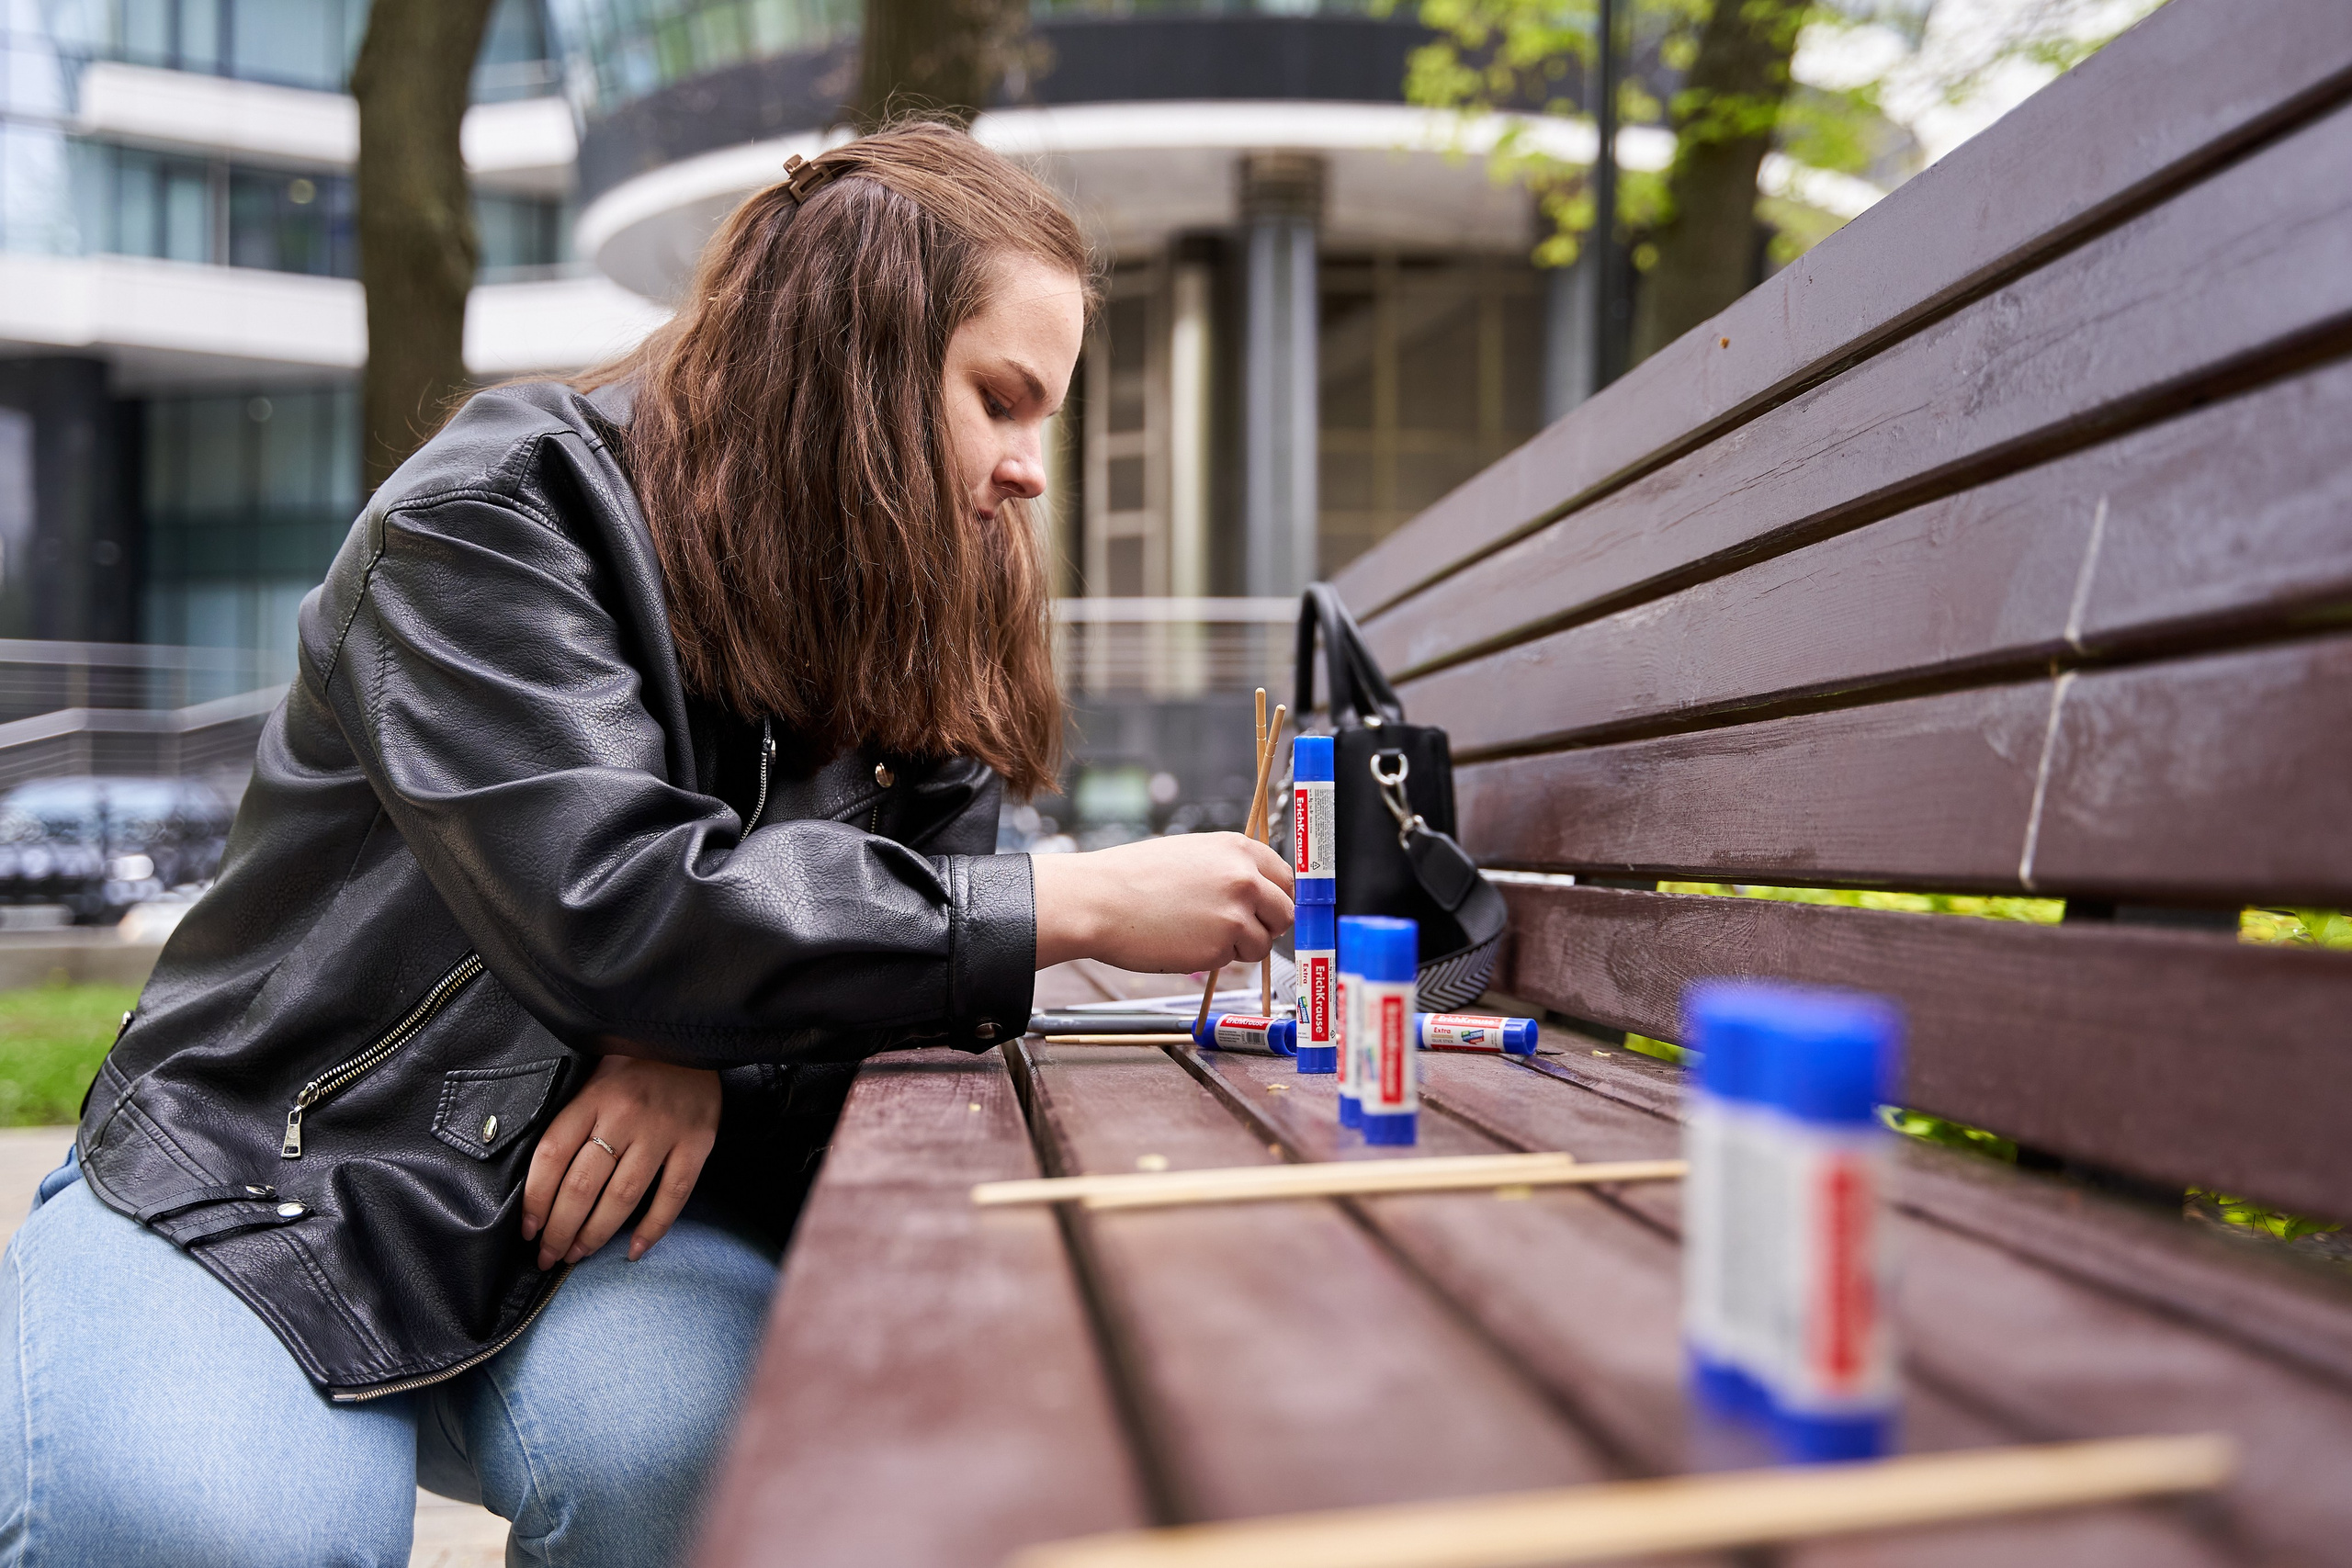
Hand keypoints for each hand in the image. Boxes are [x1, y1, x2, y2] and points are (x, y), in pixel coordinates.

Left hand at [522, 1052, 720, 1268]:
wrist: (694, 1036)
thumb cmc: (637, 1061)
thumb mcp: (595, 1075)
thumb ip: (574, 1117)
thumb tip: (543, 1178)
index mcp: (593, 1096)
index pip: (552, 1155)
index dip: (535, 1199)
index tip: (528, 1228)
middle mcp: (626, 1115)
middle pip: (582, 1185)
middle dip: (559, 1229)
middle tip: (548, 1255)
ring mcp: (664, 1130)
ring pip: (622, 1197)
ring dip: (595, 1235)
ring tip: (578, 1255)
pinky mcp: (697, 1142)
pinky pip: (673, 1195)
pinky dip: (653, 1228)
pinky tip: (634, 1250)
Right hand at [1032, 832, 1293, 972]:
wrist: (1098, 901)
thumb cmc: (1134, 878)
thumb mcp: (1191, 854)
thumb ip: (1229, 869)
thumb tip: (1257, 890)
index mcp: (1238, 849)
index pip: (1285, 878)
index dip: (1275, 898)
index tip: (1266, 910)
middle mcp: (1244, 878)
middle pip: (1285, 913)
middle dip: (1266, 926)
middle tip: (1237, 930)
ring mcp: (1235, 913)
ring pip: (1263, 943)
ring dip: (1239, 946)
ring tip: (1199, 933)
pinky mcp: (1220, 946)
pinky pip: (1232, 960)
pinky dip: (1214, 958)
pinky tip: (1183, 942)